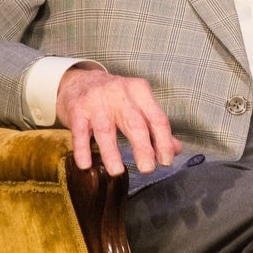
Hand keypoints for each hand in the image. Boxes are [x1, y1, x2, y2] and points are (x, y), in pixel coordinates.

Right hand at [56, 65, 179, 176]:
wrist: (77, 80)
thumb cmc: (114, 97)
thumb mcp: (138, 104)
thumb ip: (156, 126)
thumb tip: (175, 150)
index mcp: (140, 92)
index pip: (157, 119)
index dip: (164, 142)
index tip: (166, 161)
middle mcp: (119, 94)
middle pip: (134, 123)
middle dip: (142, 148)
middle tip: (147, 169)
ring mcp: (96, 102)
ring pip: (106, 130)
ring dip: (111, 153)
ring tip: (117, 171)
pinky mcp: (77, 110)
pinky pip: (80, 133)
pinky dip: (82, 150)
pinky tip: (86, 165)